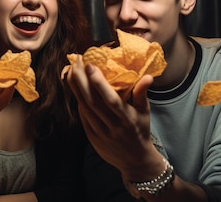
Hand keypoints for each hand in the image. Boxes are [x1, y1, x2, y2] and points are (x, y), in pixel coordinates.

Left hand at [65, 55, 162, 179]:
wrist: (134, 160)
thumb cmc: (140, 130)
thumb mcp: (145, 113)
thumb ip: (143, 93)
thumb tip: (148, 76)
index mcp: (126, 118)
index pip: (110, 99)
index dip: (99, 83)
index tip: (90, 65)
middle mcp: (112, 125)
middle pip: (92, 101)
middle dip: (81, 80)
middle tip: (76, 61)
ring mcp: (100, 132)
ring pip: (84, 108)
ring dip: (76, 88)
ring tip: (72, 70)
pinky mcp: (92, 137)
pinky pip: (82, 116)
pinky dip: (78, 101)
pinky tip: (75, 88)